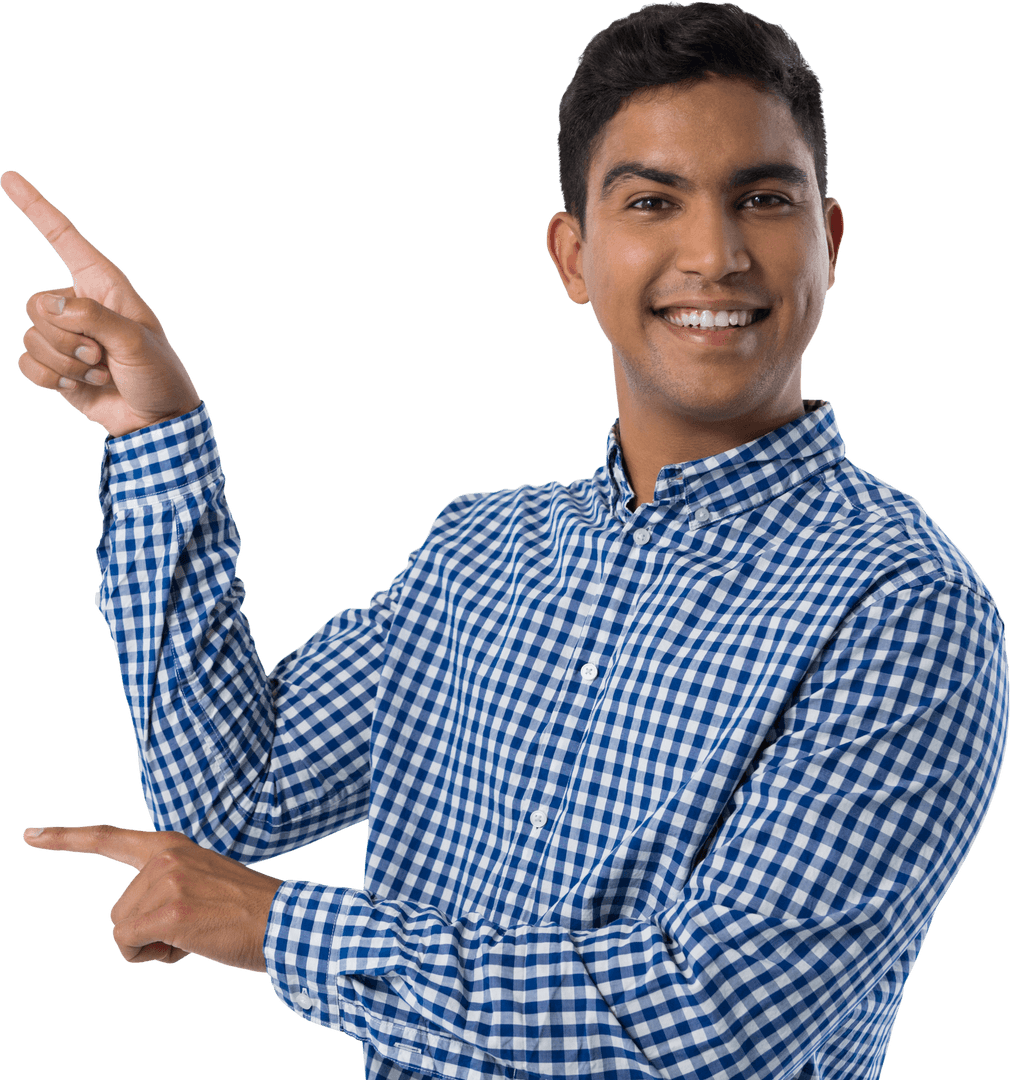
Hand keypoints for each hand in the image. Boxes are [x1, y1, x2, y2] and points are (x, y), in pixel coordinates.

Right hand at [2, 171, 201, 436]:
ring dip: (68, 365)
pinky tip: (84, 385)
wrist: (156, 421)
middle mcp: (80, 305)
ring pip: (32, 338)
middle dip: (67, 338)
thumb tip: (50, 308)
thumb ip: (92, 317)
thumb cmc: (158, 375)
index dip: (36, 208)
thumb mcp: (135, 341)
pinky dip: (55, 381)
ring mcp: (66, 336)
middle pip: (36, 305)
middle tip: (102, 356)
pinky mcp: (57, 366)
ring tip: (101, 372)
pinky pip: (28, 365)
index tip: (9, 177)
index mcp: (104, 286)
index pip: (64, 238)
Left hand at [23, 824, 282, 971]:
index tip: (30, 835)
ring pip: (121, 930)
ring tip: (196, 934)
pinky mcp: (169, 912)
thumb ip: (165, 887)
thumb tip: (129, 930)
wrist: (283, 920)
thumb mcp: (202, 882)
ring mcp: (166, 882)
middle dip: (145, 929)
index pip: (109, 838)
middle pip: (118, 910)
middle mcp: (165, 857)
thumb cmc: (245, 912)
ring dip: (152, 944)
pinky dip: (151, 955)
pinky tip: (187, 946)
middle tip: (192, 927)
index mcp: (172, 846)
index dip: (66, 838)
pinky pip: (128, 945)